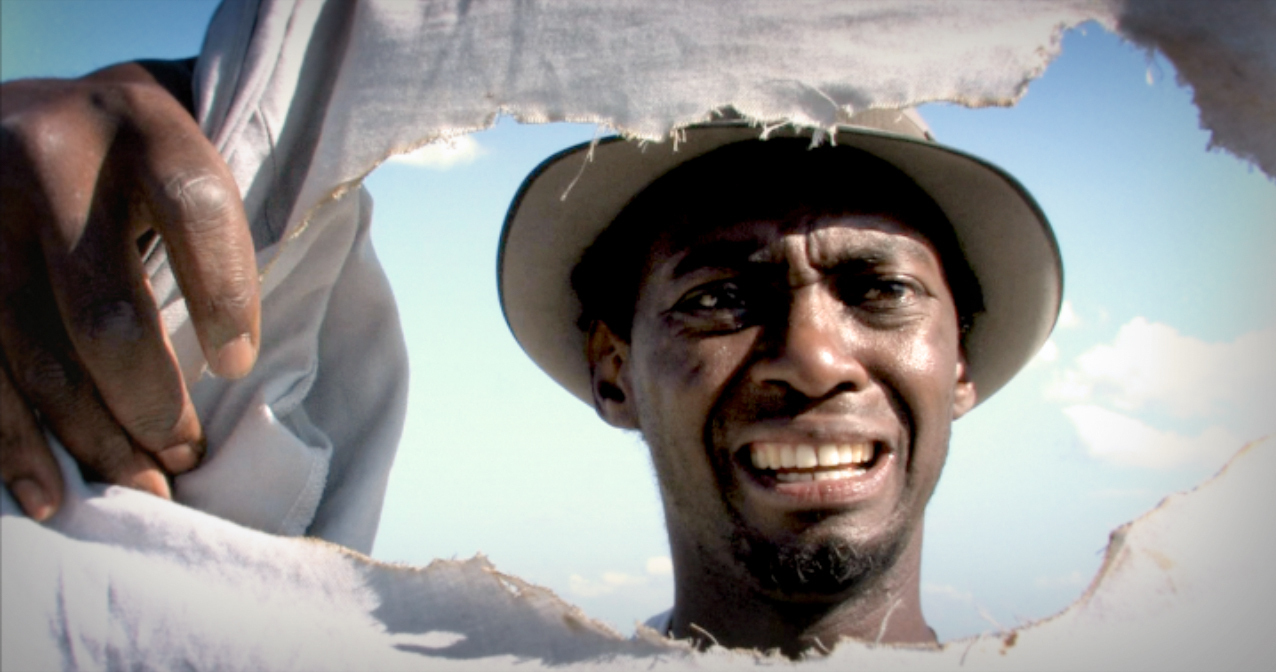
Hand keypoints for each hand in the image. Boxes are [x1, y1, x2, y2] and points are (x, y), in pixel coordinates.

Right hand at [0, 62, 258, 519]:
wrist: (16, 114)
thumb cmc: (137, 149)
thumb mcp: (192, 137)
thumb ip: (237, 199)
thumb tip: (286, 321)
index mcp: (139, 120)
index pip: (194, 210)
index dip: (225, 297)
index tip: (239, 366)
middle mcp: (49, 157)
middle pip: (107, 309)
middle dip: (153, 403)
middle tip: (187, 455)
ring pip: (37, 354)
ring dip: (94, 439)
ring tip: (144, 489)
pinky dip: (12, 444)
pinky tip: (48, 494)